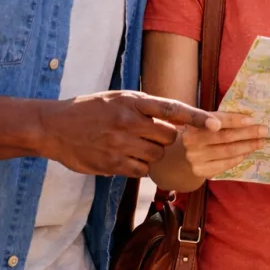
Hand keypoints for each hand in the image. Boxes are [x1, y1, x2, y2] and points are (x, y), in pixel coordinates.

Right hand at [37, 91, 219, 176]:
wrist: (53, 127)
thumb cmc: (90, 110)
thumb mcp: (118, 98)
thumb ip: (146, 107)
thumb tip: (177, 120)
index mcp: (133, 101)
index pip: (172, 109)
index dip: (196, 117)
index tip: (216, 124)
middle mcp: (128, 122)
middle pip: (169, 138)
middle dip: (165, 140)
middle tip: (147, 135)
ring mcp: (120, 144)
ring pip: (156, 156)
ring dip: (150, 154)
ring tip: (130, 144)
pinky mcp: (112, 164)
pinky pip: (140, 170)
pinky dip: (137, 166)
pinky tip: (122, 156)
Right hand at [182, 112, 267, 179]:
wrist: (185, 157)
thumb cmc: (202, 134)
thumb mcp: (206, 122)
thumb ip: (221, 119)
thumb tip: (249, 118)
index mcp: (193, 123)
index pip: (217, 121)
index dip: (234, 120)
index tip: (251, 119)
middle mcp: (191, 141)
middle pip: (225, 137)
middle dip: (247, 133)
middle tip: (264, 131)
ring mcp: (195, 157)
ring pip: (228, 151)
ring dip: (247, 146)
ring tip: (260, 142)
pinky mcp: (201, 171)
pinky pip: (226, 164)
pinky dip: (239, 157)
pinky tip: (248, 152)